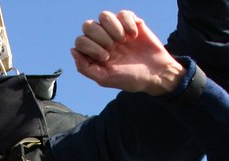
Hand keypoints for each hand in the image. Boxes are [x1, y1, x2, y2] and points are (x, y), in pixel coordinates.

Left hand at [71, 10, 186, 95]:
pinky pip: (123, 13)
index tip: (106, 58)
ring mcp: (116, 30)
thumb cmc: (130, 78)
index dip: (91, 47)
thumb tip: (73, 50)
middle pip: (87, 25)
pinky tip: (134, 36)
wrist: (156, 74)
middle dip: (100, 37)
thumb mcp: (105, 79)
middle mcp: (102, 39)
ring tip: (123, 41)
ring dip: (113, 29)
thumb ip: (85, 67)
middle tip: (113, 49)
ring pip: (104, 16)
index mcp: (94, 52)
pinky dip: (128, 24)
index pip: (80, 40)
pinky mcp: (131, 22)